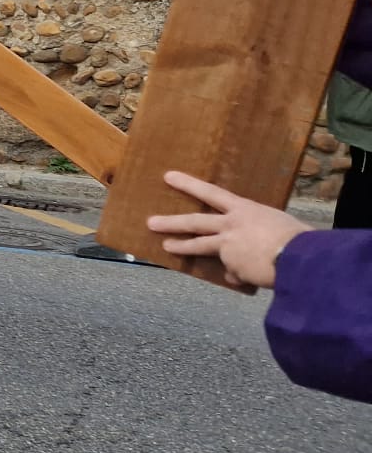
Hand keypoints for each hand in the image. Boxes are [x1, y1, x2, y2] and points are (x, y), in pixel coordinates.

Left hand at [146, 170, 310, 289]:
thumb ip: (257, 233)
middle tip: (151, 222)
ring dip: (181, 245)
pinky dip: (243, 275)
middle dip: (171, 221)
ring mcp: (228, 245)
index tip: (168, 176)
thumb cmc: (298, 238)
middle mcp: (232, 224)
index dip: (189, 184)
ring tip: (166, 246)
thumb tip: (248, 247)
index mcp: (245, 209)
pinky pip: (235, 272)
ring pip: (199, 245)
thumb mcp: (277, 226)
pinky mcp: (230, 265)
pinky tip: (256, 276)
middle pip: (195, 221)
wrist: (301, 258)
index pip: (212, 192)